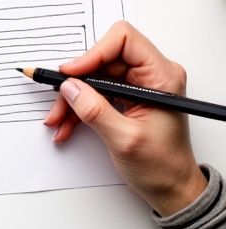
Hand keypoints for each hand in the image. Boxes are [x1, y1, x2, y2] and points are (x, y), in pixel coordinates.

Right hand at [44, 21, 206, 215]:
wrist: (171, 188)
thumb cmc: (163, 166)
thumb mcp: (125, 139)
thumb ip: (95, 111)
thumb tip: (70, 87)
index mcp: (161, 76)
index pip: (124, 40)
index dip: (93, 53)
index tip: (71, 74)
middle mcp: (150, 75)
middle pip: (101, 59)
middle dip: (76, 82)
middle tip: (58, 100)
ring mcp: (136, 86)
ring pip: (92, 77)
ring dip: (71, 99)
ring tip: (58, 120)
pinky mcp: (124, 97)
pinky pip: (93, 93)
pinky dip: (76, 108)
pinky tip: (66, 125)